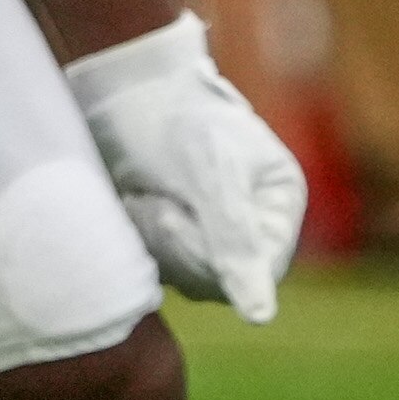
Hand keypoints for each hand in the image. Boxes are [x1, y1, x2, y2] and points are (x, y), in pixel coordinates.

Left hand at [66, 12, 305, 321]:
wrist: (119, 83)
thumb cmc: (173, 115)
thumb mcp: (209, 172)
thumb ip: (235, 241)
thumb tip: (260, 316)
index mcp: (279, 204)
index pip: (258, 270)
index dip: (211, 255)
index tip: (172, 216)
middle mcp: (252, 223)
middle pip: (220, 279)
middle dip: (177, 245)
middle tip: (151, 200)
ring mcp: (211, 229)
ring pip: (184, 275)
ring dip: (154, 239)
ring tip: (141, 194)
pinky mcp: (171, 231)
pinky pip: (158, 263)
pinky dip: (139, 235)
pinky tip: (132, 200)